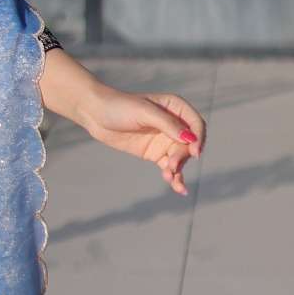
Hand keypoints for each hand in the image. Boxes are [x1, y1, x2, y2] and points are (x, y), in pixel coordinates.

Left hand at [82, 83, 205, 196]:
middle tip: (171, 166)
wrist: (95, 114)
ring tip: (169, 177)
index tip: (193, 152)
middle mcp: (173, 124)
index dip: (198, 138)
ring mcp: (164, 140)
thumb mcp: (144, 112)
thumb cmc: (119, 106)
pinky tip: (178, 188)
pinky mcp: (155, 154)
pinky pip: (170, 167)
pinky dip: (174, 177)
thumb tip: (190, 139)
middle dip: (183, 156)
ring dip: (178, 169)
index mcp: (175, 107)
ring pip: (180, 158)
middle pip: (189, 144)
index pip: (196, 124)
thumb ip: (167, 124)